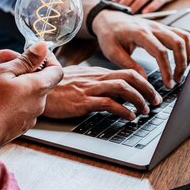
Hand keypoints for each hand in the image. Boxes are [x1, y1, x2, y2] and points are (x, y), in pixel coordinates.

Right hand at [0, 42, 63, 149]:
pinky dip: (11, 97)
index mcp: (39, 87)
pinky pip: (20, 106)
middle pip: (39, 80)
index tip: (33, 54)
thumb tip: (43, 47)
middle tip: (1, 61)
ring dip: (14, 82)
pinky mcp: (21, 125)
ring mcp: (31, 116)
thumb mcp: (5, 71)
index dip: (48, 59)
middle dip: (23, 68)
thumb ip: (27, 59)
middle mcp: (40, 103)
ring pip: (27, 92)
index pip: (57, 70)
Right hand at [41, 65, 161, 119]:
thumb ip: (95, 83)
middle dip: (148, 89)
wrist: (32, 88)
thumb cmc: (53, 87)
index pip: (126, 72)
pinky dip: (123, 111)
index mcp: (96, 73)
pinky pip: (108, 103)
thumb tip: (113, 92)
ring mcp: (89, 89)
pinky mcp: (82, 101)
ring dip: (139, 100)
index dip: (143, 82)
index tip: (152, 93)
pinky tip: (130, 117)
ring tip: (146, 110)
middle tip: (157, 101)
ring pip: (123, 88)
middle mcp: (96, 78)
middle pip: (130, 77)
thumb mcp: (78, 81)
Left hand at [92, 11, 189, 88]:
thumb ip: (130, 66)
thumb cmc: (109, 34)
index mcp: (140, 33)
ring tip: (181, 71)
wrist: (109, 18)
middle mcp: (153, 27)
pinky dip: (185, 47)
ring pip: (183, 37)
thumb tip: (144, 80)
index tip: (168, 84)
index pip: (160, 52)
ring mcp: (160, 25)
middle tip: (177, 80)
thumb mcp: (113, 53)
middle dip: (181, 64)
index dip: (167, 70)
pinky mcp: (163, 27)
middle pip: (177, 43)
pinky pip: (181, 34)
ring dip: (186, 55)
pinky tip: (182, 59)